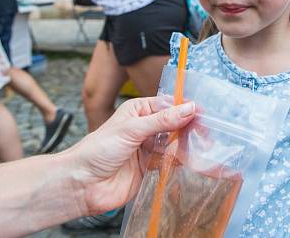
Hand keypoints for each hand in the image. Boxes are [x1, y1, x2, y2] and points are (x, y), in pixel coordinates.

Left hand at [67, 97, 195, 215]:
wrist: (82, 184)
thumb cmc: (98, 150)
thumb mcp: (131, 129)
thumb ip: (162, 120)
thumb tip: (189, 109)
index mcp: (138, 111)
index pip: (168, 105)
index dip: (185, 109)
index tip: (203, 114)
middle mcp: (144, 128)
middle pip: (174, 124)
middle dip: (189, 127)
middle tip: (207, 133)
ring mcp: (147, 148)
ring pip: (174, 143)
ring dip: (186, 145)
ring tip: (202, 147)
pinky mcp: (149, 168)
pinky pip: (170, 162)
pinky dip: (180, 161)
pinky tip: (190, 162)